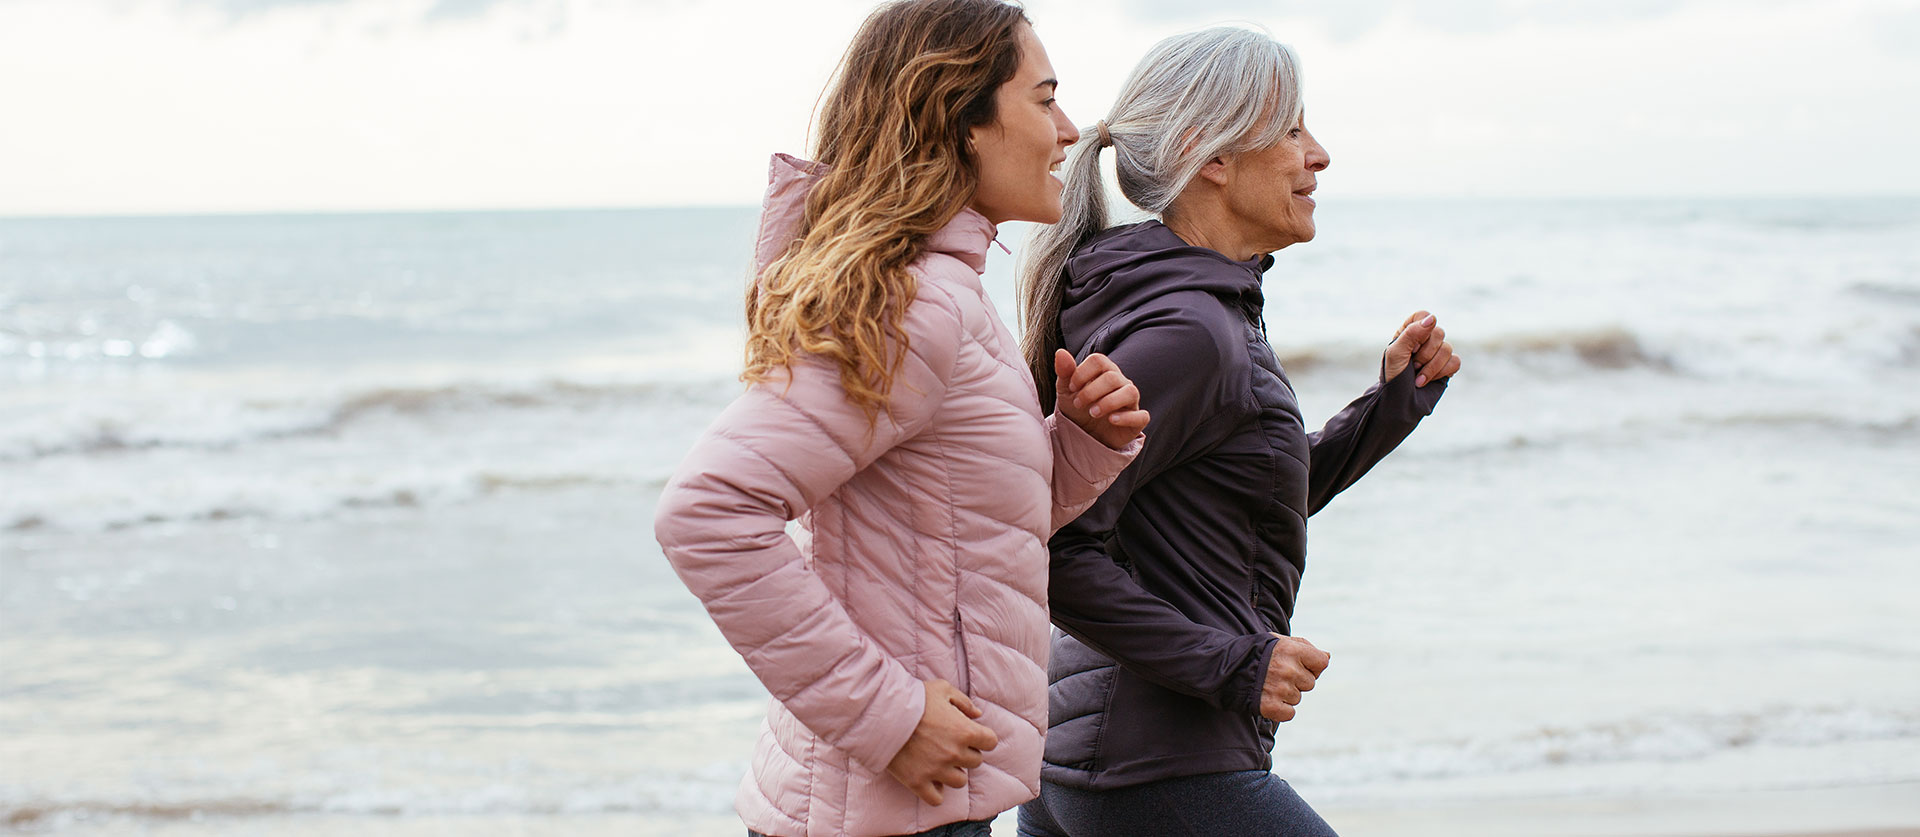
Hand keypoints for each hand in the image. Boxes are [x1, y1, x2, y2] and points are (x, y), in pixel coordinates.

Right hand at [885, 679, 999, 805]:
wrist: (881, 714)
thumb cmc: (913, 698)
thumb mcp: (942, 689)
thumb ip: (964, 702)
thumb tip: (978, 714)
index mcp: (964, 731)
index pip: (991, 742)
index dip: (983, 738)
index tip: (972, 735)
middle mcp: (954, 753)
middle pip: (975, 762)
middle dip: (966, 753)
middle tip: (951, 745)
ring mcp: (937, 770)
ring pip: (959, 781)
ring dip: (953, 772)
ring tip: (941, 762)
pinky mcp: (918, 782)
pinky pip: (936, 799)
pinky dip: (935, 791)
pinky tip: (930, 780)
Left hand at [1053, 349, 1150, 450]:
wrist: (1085, 434)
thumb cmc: (1078, 408)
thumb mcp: (1066, 391)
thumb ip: (1065, 372)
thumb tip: (1061, 352)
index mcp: (1105, 371)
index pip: (1099, 360)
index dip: (1082, 373)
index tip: (1072, 388)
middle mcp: (1121, 382)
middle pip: (1112, 377)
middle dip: (1091, 391)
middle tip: (1078, 405)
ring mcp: (1131, 401)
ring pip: (1130, 392)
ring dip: (1109, 402)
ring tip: (1093, 413)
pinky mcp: (1137, 420)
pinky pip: (1141, 416)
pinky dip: (1126, 418)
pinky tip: (1111, 420)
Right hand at [1259, 634, 1330, 722]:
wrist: (1225, 668)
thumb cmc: (1256, 652)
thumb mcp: (1278, 641)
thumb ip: (1305, 647)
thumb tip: (1327, 656)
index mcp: (1291, 650)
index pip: (1321, 663)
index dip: (1312, 665)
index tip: (1300, 665)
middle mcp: (1288, 670)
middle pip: (1310, 683)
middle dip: (1297, 680)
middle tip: (1277, 674)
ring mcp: (1280, 689)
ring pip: (1298, 698)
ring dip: (1287, 694)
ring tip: (1269, 684)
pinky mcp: (1271, 707)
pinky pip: (1289, 713)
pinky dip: (1281, 709)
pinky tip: (1268, 698)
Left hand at [1384, 310, 1462, 386]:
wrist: (1400, 403)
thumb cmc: (1393, 377)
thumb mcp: (1396, 353)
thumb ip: (1411, 333)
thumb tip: (1432, 319)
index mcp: (1408, 332)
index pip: (1423, 316)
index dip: (1420, 331)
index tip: (1411, 347)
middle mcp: (1424, 340)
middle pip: (1438, 333)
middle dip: (1425, 354)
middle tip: (1412, 366)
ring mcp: (1437, 353)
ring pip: (1447, 349)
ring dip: (1431, 367)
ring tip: (1418, 378)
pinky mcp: (1447, 367)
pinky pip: (1455, 361)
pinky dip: (1441, 373)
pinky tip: (1428, 381)